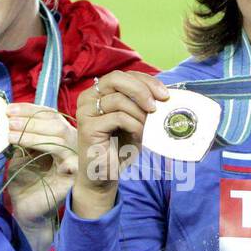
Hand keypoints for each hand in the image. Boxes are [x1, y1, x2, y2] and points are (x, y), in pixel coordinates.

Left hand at [4, 103, 76, 235]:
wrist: (26, 209)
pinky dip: (39, 144)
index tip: (8, 109)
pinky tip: (19, 145)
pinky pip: (61, 152)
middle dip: (30, 118)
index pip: (49, 115)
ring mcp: (76, 157)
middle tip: (8, 120)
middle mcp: (72, 144)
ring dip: (31, 130)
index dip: (29, 109)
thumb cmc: (25, 180)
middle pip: (56, 121)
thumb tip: (9, 115)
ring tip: (9, 132)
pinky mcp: (75, 171)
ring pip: (59, 134)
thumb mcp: (21, 152)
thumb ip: (21, 135)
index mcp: (60, 137)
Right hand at [72, 70, 167, 219]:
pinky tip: (138, 136)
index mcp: (98, 92)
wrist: (104, 175)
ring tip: (147, 127)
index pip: (124, 75)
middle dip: (142, 89)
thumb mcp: (135, 121)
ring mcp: (85, 112)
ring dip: (140, 113)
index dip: (146, 81)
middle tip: (157, 106)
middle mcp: (88, 98)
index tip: (165, 95)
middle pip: (116, 79)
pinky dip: (134, 125)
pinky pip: (118, 117)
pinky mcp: (88, 127)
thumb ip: (142, 105)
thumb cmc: (120, 147)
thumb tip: (165, 95)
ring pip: (119, 100)